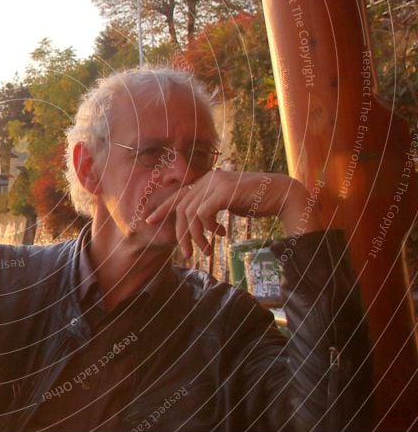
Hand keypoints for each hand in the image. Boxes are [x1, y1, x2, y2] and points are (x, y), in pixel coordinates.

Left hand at [145, 170, 319, 257]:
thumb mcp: (228, 203)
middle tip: (187, 253)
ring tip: (206, 251)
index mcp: (207, 181)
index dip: (163, 208)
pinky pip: (202, 213)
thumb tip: (199, 222)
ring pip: (190, 213)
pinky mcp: (223, 191)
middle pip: (181, 208)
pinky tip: (218, 236)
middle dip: (181, 233)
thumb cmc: (257, 201)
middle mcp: (208, 179)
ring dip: (196, 237)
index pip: (178, 194)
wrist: (282, 194)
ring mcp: (215, 183)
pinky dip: (206, 228)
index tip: (149, 221)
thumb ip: (212, 207)